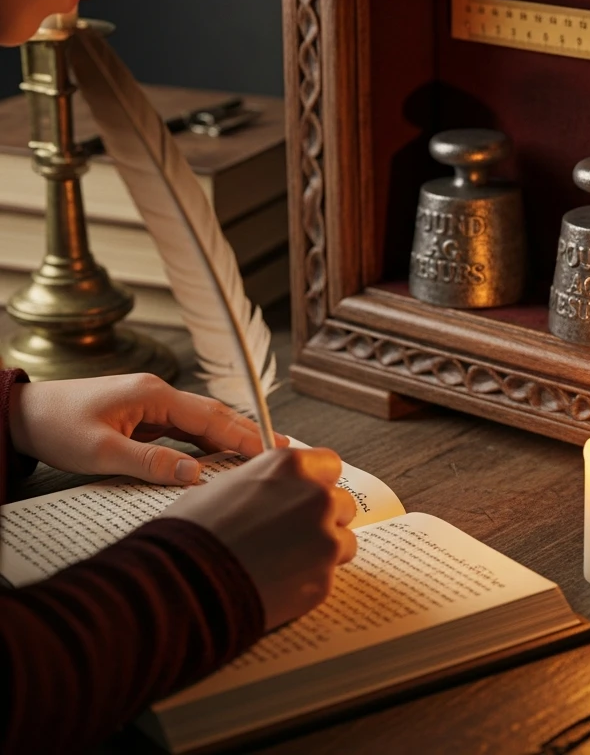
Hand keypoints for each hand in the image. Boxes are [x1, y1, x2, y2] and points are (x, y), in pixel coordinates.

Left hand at [7, 372, 287, 484]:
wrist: (23, 415)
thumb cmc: (56, 427)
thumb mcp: (101, 452)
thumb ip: (151, 464)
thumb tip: (194, 475)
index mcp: (154, 395)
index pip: (211, 416)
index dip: (243, 435)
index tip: (270, 451)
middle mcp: (159, 395)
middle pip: (215, 414)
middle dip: (248, 431)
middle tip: (282, 448)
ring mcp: (152, 405)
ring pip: (202, 422)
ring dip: (230, 437)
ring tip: (260, 452)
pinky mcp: (143, 417)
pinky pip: (184, 430)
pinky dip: (206, 443)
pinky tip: (218, 457)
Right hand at [161, 446, 356, 627]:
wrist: (181, 585)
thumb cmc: (192, 532)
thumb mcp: (224, 485)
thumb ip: (264, 481)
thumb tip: (273, 486)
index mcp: (292, 466)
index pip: (330, 464)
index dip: (317, 481)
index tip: (307, 493)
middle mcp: (316, 497)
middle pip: (341, 502)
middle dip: (323, 516)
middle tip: (292, 534)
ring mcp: (324, 539)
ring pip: (342, 540)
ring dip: (322, 549)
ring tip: (286, 562)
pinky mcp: (323, 580)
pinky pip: (328, 575)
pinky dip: (309, 580)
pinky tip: (278, 583)